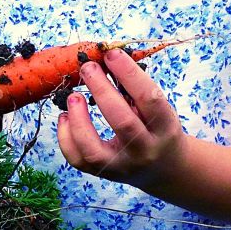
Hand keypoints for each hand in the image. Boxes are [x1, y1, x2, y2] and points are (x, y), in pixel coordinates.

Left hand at [56, 49, 184, 186]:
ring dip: (78, 120)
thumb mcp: (159, 110)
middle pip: (122, 122)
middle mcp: (145, 151)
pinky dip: (65, 137)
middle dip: (101, 90)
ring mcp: (122, 167)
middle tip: (88, 67)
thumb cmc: (158, 129)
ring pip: (93, 150)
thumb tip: (105, 60)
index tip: (111, 54)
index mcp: (165, 129)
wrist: (164, 168)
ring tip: (73, 97)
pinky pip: (77, 160)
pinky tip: (65, 116)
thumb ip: (136, 90)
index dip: (129, 73)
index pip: (149, 99)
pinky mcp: (104, 175)